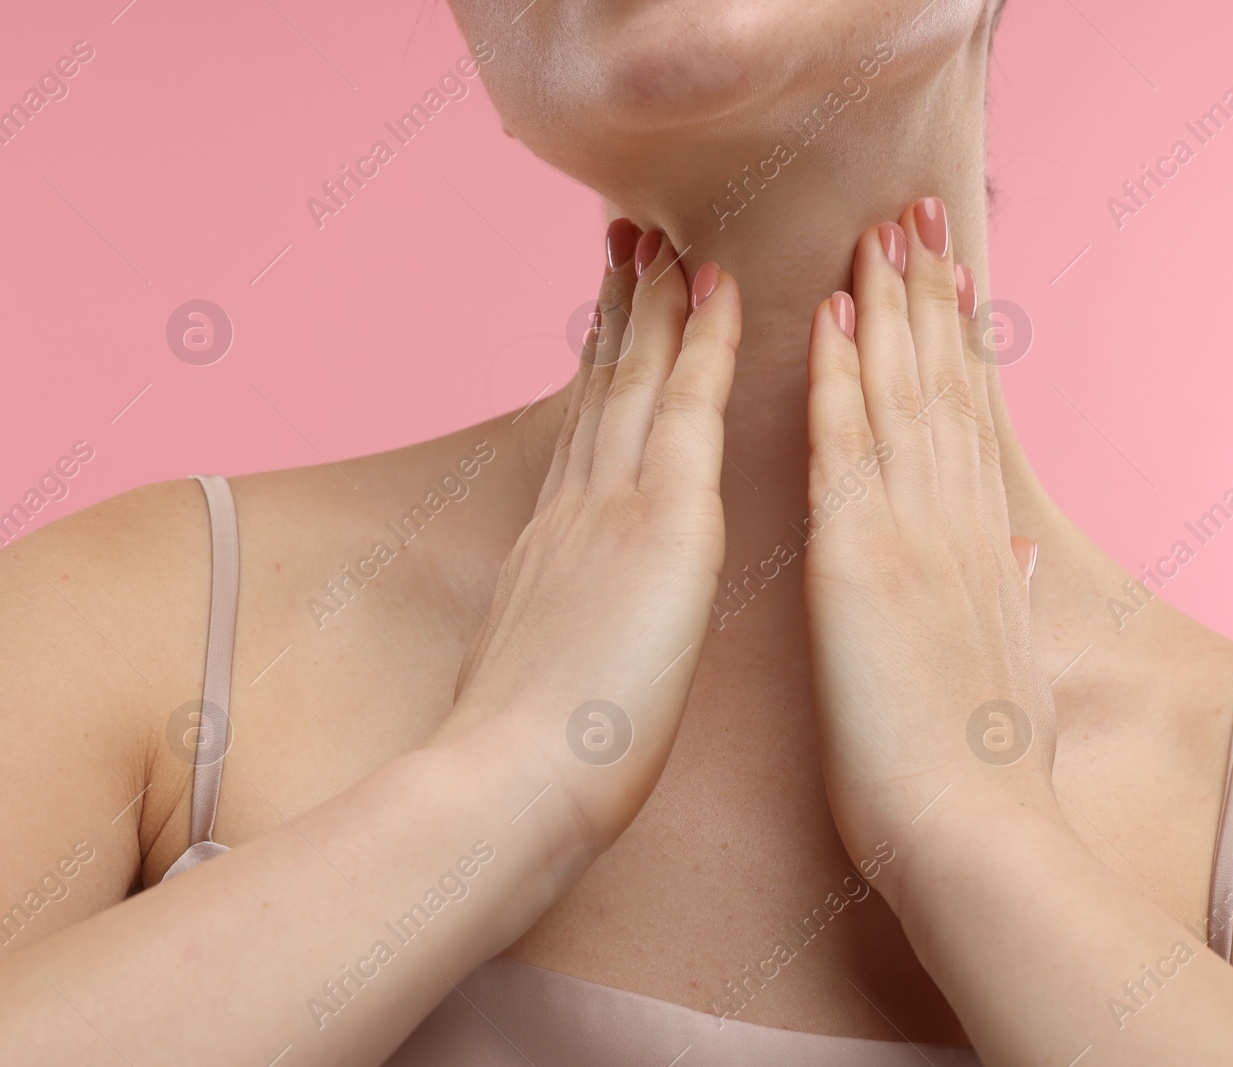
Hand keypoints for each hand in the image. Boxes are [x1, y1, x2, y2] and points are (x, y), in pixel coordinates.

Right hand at [438, 222, 738, 847]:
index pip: (585, 439)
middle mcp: (577, 509)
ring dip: (656, 300)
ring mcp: (614, 505)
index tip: (608, 317)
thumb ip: (555, 640)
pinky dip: (705, 339)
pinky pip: (690, 404)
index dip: (598, 371)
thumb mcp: (534, 680)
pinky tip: (720, 286)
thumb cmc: (527, 767)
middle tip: (630, 241)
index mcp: (555, 550)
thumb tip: (566, 637)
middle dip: (619, 312)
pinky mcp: (662, 519)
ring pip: (639, 375)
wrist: (509, 786)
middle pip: (602, 389)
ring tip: (667, 236)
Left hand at [802, 199, 1056, 897]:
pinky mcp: (862, 562)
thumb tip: (1017, 550)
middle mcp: (954, 525)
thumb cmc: (991, 781)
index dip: (953, 341)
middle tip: (917, 214)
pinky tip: (830, 317)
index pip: (964, 420)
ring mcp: (912, 535)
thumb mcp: (1012, 675)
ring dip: (886, 307)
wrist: (977, 839)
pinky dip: (840, 376)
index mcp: (981, 550)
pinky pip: (847, 446)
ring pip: (898, 395)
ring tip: (880, 232)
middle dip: (926, 295)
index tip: (946, 275)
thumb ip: (1011, 598)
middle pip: (939, 385)